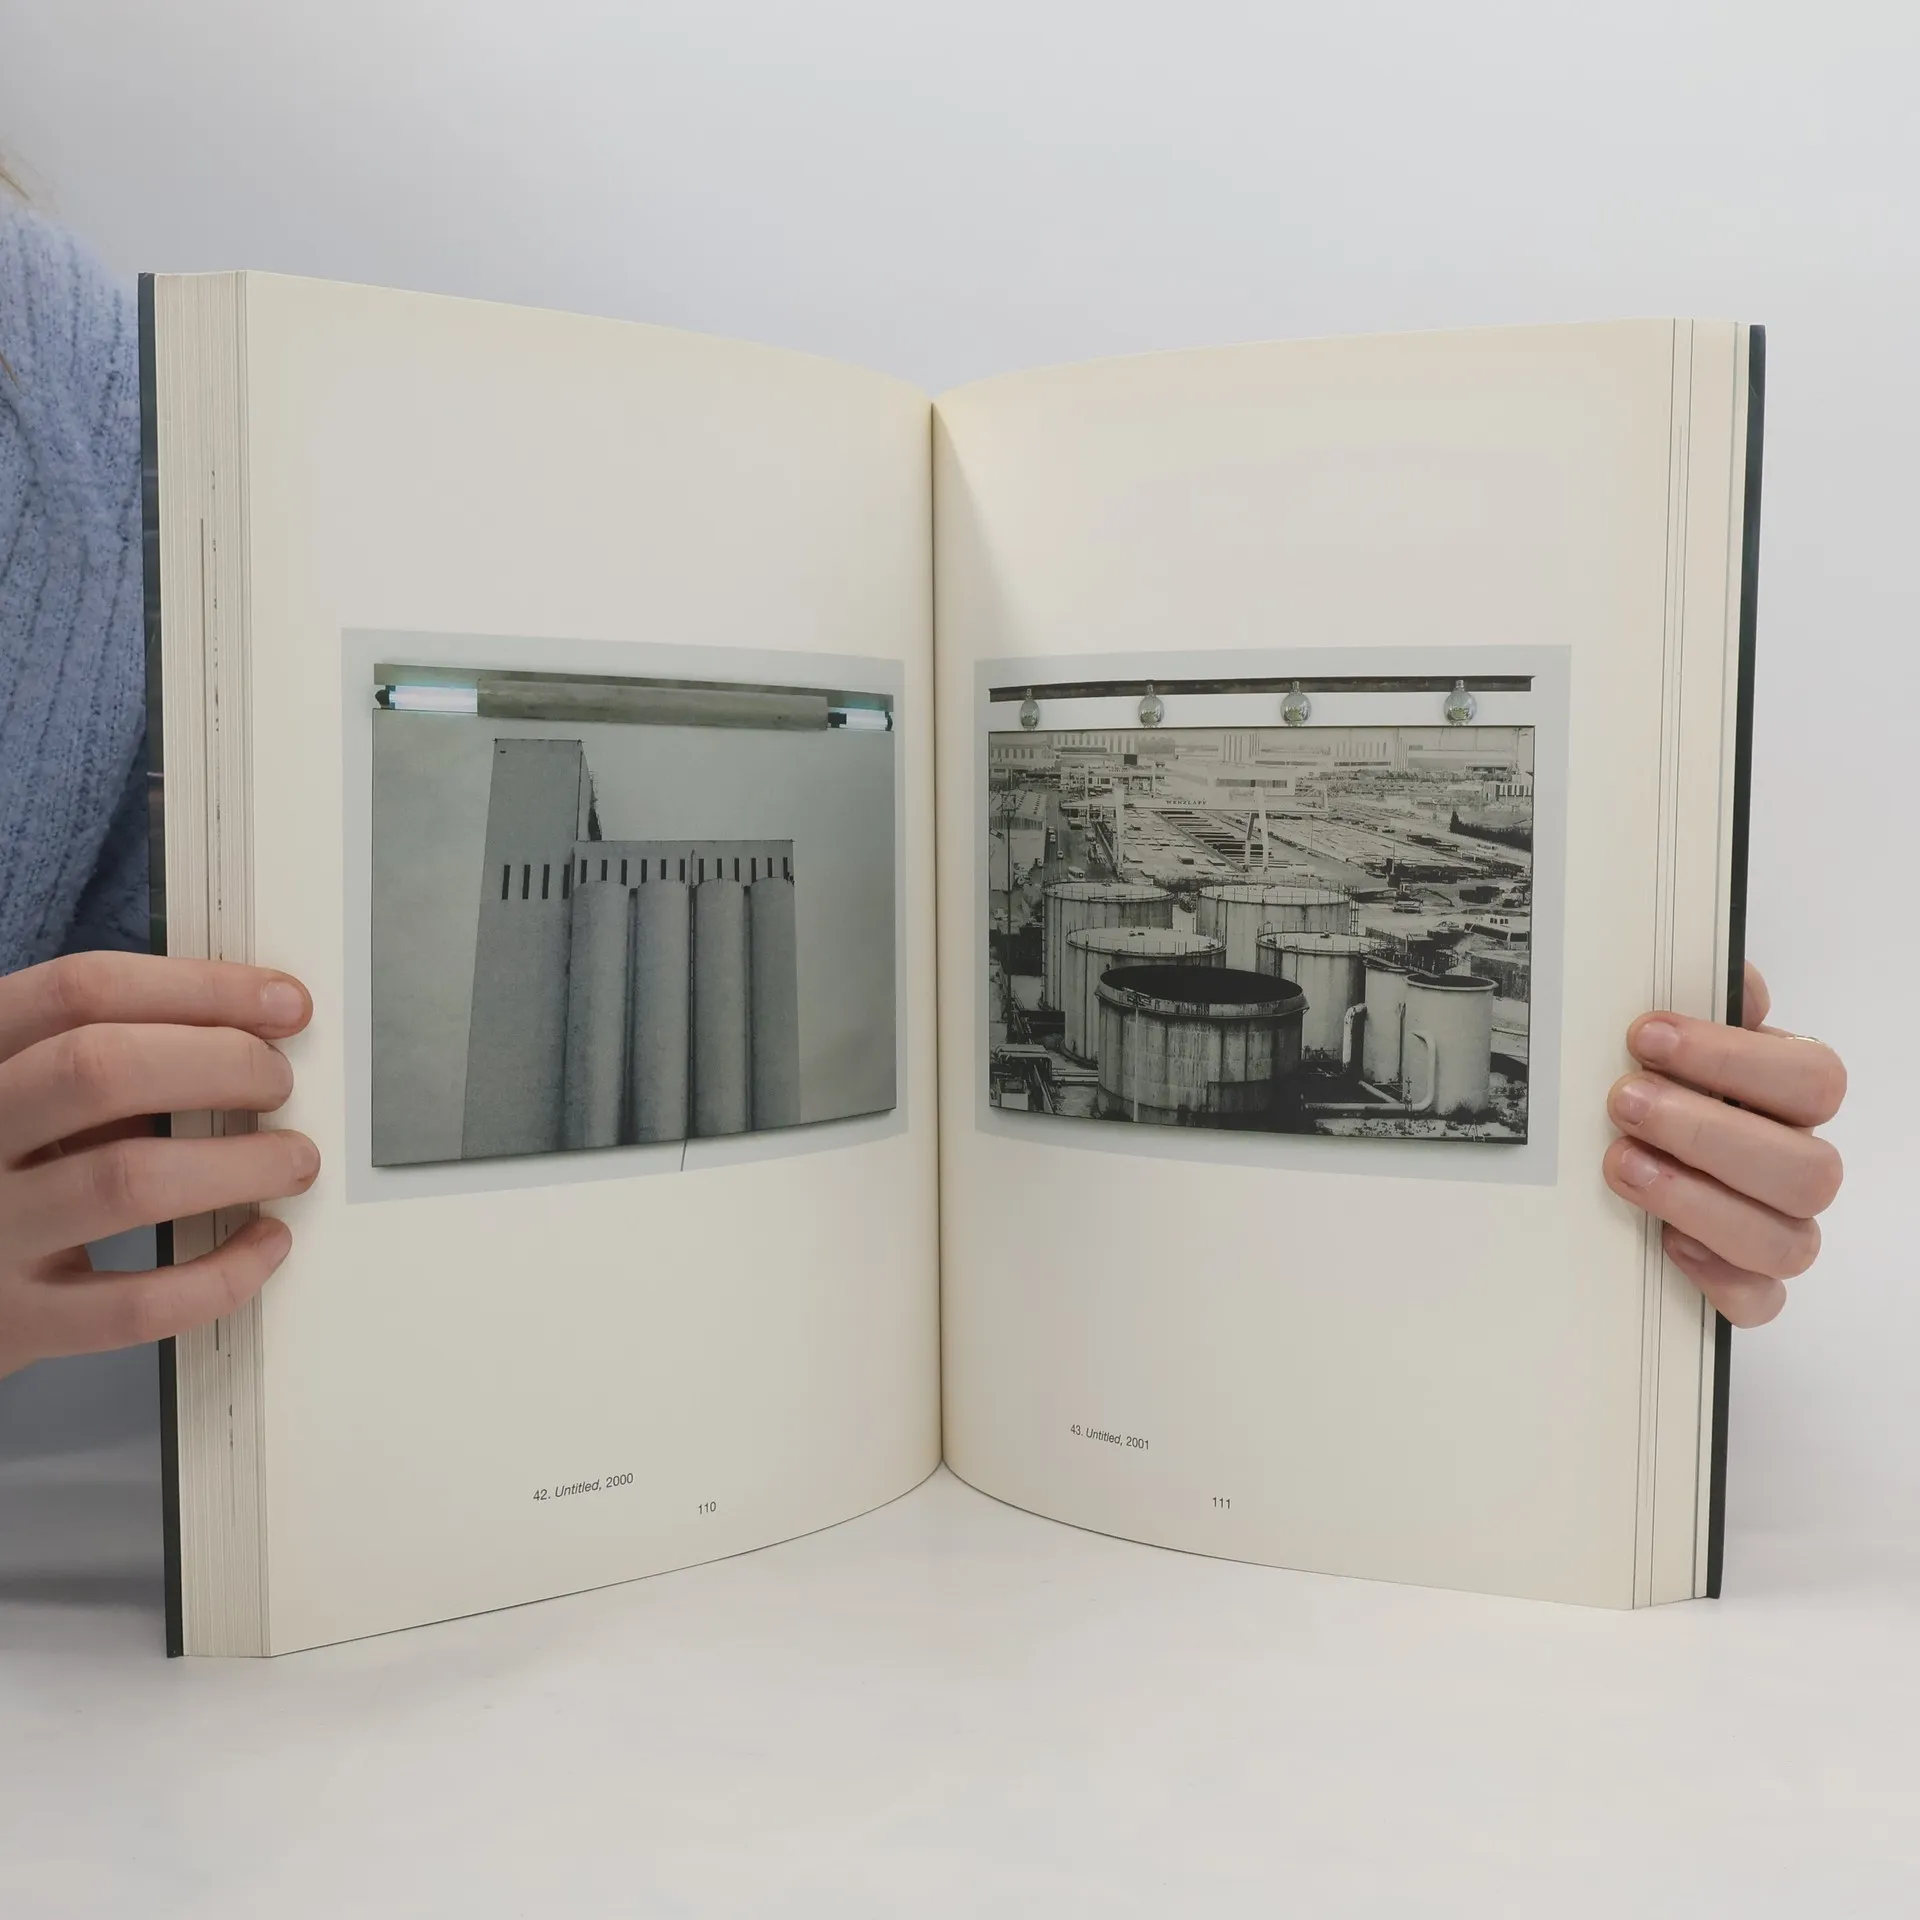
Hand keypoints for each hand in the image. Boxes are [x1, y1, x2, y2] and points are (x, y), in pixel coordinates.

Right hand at [0, 952, 317, 1378]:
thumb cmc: (3, 1172)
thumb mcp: (27, 1095)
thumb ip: (104, 1066)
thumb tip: (251, 1040)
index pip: (82, 990)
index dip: (202, 988)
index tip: (285, 1003)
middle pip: (100, 1069)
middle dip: (222, 1064)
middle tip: (280, 1083)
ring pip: (127, 1180)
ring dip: (239, 1166)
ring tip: (294, 1161)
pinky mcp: (20, 1322)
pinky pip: (136, 1303)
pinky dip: (222, 1273)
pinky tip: (264, 1243)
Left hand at [1603, 962, 1843, 1327]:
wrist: (1612, 1150)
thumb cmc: (1650, 1082)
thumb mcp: (1664, 1035)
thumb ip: (1705, 1000)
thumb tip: (1733, 979)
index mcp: (1791, 1097)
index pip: (1812, 1079)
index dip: (1733, 1058)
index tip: (1645, 1035)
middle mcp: (1797, 1167)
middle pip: (1809, 1168)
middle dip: (1707, 1132)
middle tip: (1623, 1102)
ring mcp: (1777, 1231)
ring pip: (1787, 1241)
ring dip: (1699, 1200)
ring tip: (1622, 1165)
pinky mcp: (1744, 1287)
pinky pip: (1758, 1302)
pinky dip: (1715, 1278)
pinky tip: (1665, 1242)